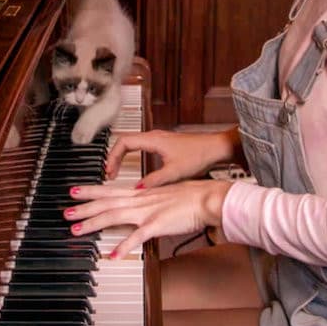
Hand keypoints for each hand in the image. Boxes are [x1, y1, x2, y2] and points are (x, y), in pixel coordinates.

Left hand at [64, 179, 232, 258]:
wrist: (208, 198)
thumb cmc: (191, 197)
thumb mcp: (164, 195)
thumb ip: (149, 202)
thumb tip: (140, 207)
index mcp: (141, 194)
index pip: (110, 191)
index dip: (90, 191)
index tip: (74, 191)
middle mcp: (140, 200)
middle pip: (105, 203)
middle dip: (83, 208)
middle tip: (65, 212)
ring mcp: (147, 212)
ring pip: (114, 216)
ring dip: (93, 223)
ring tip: (77, 229)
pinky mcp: (157, 224)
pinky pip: (137, 237)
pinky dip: (124, 246)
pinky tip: (113, 255)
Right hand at [105, 129, 236, 187]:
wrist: (216, 148)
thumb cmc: (200, 155)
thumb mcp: (174, 173)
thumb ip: (154, 181)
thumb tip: (137, 189)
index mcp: (153, 139)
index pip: (123, 143)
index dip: (113, 157)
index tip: (110, 172)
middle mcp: (154, 136)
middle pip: (125, 142)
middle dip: (114, 157)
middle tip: (109, 173)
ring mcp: (159, 139)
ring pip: (133, 144)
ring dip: (123, 157)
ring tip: (117, 171)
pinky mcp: (165, 144)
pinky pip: (141, 147)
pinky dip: (133, 156)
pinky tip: (135, 168)